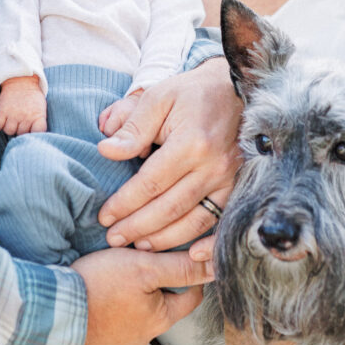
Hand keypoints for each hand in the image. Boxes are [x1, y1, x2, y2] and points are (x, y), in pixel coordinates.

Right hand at [0, 75, 46, 134]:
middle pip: (21, 134)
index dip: (35, 134)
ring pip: (8, 131)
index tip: (32, 130)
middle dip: (21, 129)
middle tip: (21, 120)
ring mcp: (13, 113)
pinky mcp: (1, 110)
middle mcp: (26, 116)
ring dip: (9, 127)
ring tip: (12, 118)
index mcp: (38, 115)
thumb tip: (34, 138)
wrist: (20, 80)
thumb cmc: (32, 98)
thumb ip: (39, 123)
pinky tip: (3, 118)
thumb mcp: (41, 109)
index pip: (38, 133)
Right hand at [72, 247, 213, 344]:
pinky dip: (113, 304)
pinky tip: (103, 288)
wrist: (54, 310)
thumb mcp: (144, 267)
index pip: (191, 296)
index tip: (183, 257)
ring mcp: (118, 341)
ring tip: (121, 272)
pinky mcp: (97, 339)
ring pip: (137, 312)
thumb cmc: (98, 287)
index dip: (189, 274)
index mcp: (160, 319)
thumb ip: (179, 267)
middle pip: (163, 304)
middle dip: (159, 282)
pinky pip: (113, 318)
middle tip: (147, 259)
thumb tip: (212, 266)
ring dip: (134, 294)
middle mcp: (142, 335)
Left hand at [97, 59, 241, 250]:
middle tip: (113, 238)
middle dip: (138, 227)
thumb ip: (132, 127)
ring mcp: (231, 179)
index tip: (104, 216)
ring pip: (194, 221)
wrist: (233, 89)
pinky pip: (222, 221)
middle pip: (170, 208)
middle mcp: (214, 166)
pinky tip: (190, 255)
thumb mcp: (158, 98)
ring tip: (138, 245)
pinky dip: (208, 244)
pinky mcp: (240, 186)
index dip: (125, 203)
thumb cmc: (190, 93)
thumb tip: (105, 151)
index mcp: (191, 143)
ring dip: (164, 239)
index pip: (150, 184)